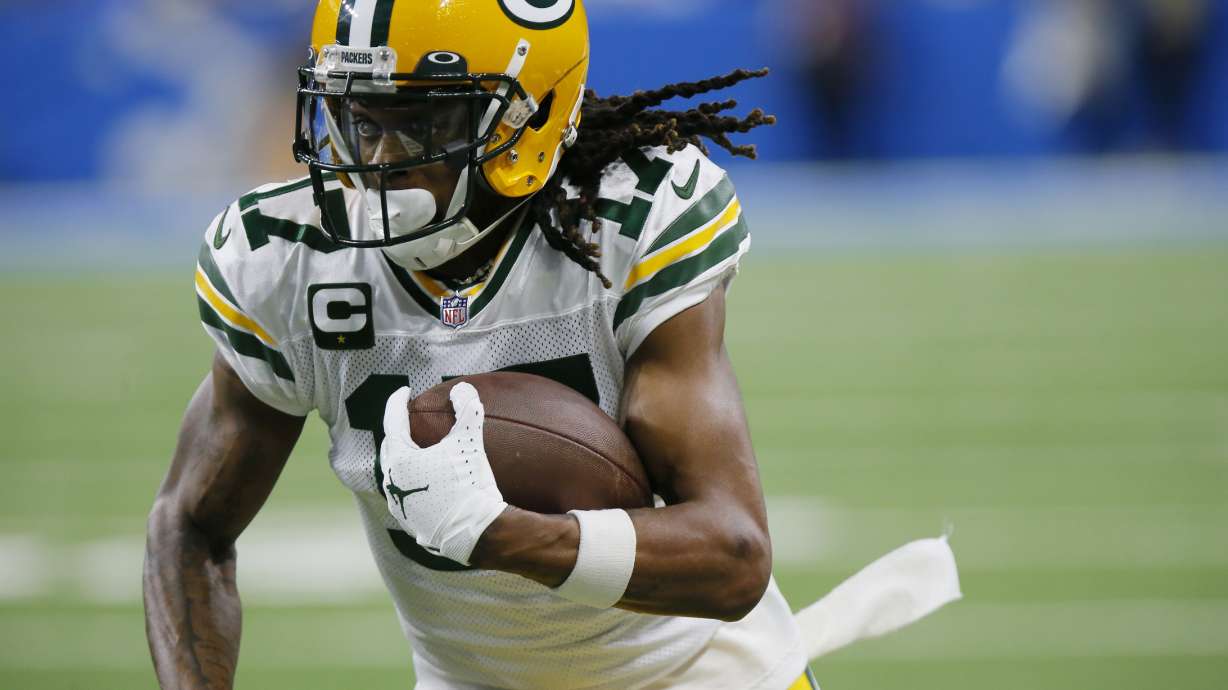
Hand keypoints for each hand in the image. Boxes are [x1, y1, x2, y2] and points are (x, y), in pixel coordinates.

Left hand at [380, 382, 507, 564]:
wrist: (476, 532)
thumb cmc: (469, 485)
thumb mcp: (469, 443)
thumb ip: (467, 411)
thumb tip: (463, 389)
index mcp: (400, 461)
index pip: (393, 422)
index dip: (397, 402)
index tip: (405, 391)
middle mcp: (392, 483)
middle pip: (389, 449)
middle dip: (397, 431)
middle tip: (408, 419)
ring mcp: (399, 506)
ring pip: (395, 474)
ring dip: (403, 458)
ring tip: (416, 450)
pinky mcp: (410, 523)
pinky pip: (406, 494)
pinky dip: (412, 480)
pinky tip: (427, 481)